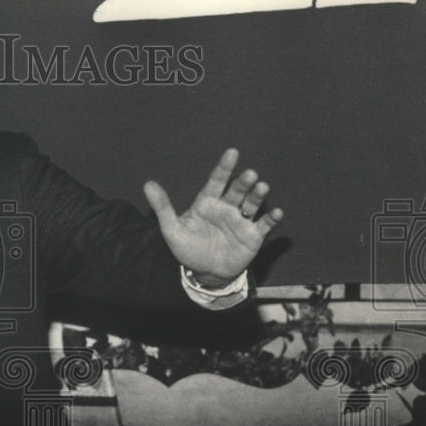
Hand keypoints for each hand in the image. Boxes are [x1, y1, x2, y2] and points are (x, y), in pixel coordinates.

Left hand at [143, 148, 282, 286]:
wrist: (204, 272)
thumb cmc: (188, 248)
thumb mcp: (171, 229)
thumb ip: (162, 207)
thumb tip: (147, 184)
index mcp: (208, 202)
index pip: (217, 181)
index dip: (224, 167)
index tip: (232, 152)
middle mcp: (227, 207)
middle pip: (236, 191)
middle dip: (243, 182)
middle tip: (250, 175)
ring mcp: (241, 220)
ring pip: (252, 204)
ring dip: (258, 195)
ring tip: (262, 187)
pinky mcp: (253, 235)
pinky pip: (264, 225)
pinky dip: (272, 219)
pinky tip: (277, 213)